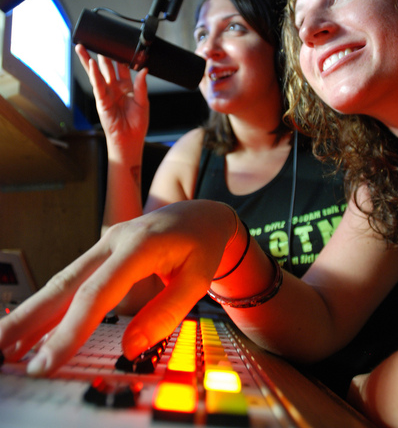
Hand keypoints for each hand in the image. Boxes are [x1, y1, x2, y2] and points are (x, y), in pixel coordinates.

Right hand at [0, 201, 233, 376]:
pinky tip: (35, 324)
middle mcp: (114, 240)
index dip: (71, 329)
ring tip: (6, 342)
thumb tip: (130, 347)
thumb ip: (165, 313)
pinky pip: (74, 278)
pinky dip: (52, 303)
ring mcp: (105, 244)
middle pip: (67, 281)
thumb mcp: (197, 279)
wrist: (202, 213)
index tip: (48, 361)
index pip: (98, 292)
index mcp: (139, 245)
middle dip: (32, 318)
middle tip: (1, 350)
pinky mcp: (103, 252)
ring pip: (64, 279)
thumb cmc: (202, 244)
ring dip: (34, 311)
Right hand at [75, 45, 148, 153]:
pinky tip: (90, 64)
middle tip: (97, 40)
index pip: (121, 67)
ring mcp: (107, 94)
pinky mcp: (102, 101)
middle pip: (106, 67)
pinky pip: (97, 85)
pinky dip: (94, 75)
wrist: (131, 140)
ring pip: (97, 74)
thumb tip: (144, 69)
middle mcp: (115, 88)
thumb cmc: (137, 124)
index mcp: (127, 87)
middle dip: (101, 54)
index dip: (119, 55)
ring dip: (89, 61)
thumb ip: (142, 85)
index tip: (117, 43)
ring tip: (82, 47)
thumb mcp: (143, 102)